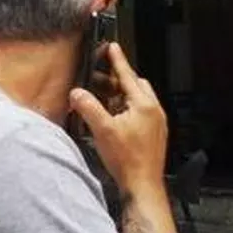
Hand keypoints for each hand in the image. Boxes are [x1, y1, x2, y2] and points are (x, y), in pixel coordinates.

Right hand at [69, 43, 167, 192]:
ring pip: (137, 100)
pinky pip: (139, 114)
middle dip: (118, 80)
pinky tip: (112, 120)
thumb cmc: (129, 161)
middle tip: (101, 78)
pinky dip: (125, 110)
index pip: (128, 75)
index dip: (118, 60)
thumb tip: (77, 93)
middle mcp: (154, 112)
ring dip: (120, 97)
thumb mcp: (102, 130)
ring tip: (102, 101)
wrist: (143, 185)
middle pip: (135, 86)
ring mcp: (155, 124)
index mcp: (144, 106)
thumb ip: (88, 107)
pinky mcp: (153, 135)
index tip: (113, 47)